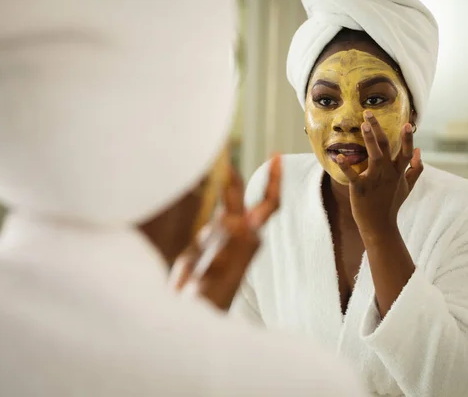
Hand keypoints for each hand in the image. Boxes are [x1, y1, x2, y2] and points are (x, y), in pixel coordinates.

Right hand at [169, 156, 280, 310]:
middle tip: (225, 153)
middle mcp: (236, 235)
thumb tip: (236, 217)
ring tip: (211, 169)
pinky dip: (203, 203)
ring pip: (222, 206)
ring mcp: (218, 240)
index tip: (277, 156)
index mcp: (249, 237)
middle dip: (234, 177)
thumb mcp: (224, 264)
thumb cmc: (212, 294)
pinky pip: (207, 217)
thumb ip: (231, 239)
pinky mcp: (202, 245)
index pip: (268, 203)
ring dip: (218, 188)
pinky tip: (198, 200)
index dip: (274, 180)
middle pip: (240, 198)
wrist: (191, 313)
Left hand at [336, 112, 422, 238]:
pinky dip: (346, 166)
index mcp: (398, 172)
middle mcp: (388, 173)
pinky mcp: (360, 188)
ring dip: (369, 140)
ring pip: (374, 156)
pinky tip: (338, 157)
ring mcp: (375, 180)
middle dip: (378, 129)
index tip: (408, 123)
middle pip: (386, 147)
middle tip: (369, 113)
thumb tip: (421, 153)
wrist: (380, 226)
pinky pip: (353, 175)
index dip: (408, 138)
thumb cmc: (391, 204)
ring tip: (363, 124)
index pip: (406, 152)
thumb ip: (415, 169)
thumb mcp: (407, 186)